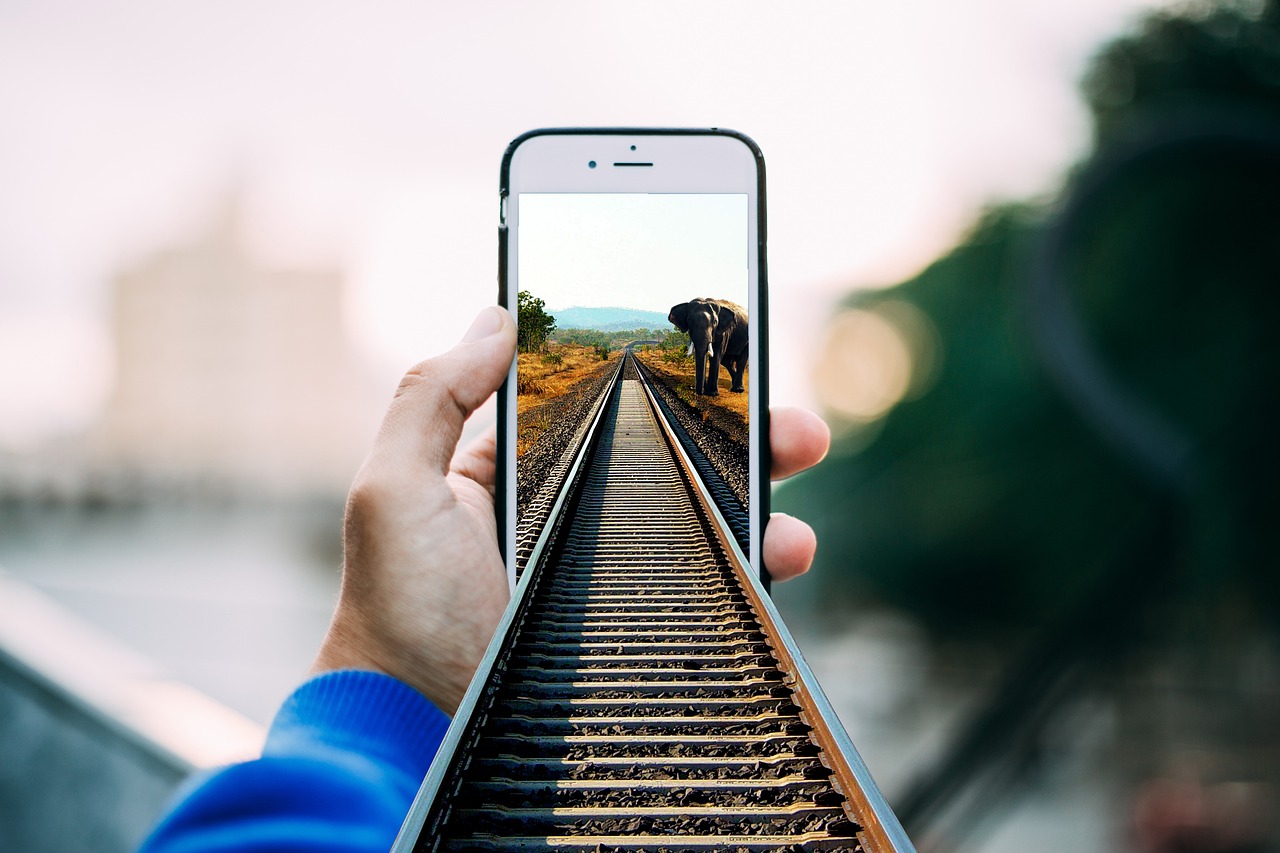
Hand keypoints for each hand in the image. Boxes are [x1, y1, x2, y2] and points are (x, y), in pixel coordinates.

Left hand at [313, 307, 830, 713]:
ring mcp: (609, 571)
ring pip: (700, 513)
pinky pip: (708, 582)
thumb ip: (433, 397)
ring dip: (758, 485)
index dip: (657, 382)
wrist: (422, 733)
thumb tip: (495, 316)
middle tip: (784, 415)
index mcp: (514, 474)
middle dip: (732, 427)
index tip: (711, 354)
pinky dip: (755, 562)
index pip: (599, 410)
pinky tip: (783, 549)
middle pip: (668, 455)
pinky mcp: (637, 624)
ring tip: (800, 456)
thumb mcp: (395, 490)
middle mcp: (569, 515)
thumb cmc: (399, 613)